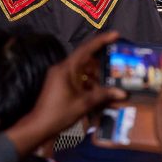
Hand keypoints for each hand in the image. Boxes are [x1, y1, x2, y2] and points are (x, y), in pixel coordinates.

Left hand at [5, 31, 126, 156]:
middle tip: (117, 65)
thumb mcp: (84, 104)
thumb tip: (122, 93)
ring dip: (95, 75)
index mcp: (67, 68)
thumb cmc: (59, 113)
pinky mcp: (59, 83)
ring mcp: (60, 75)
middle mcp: (62, 68)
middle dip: (101, 62)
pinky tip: (98, 91)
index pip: (86, 49)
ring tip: (110, 81)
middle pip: (85, 59)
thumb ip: (103, 95)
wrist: (39, 126)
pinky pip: (77, 77)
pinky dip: (88, 82)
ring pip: (82, 69)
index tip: (115, 34)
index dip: (101, 40)